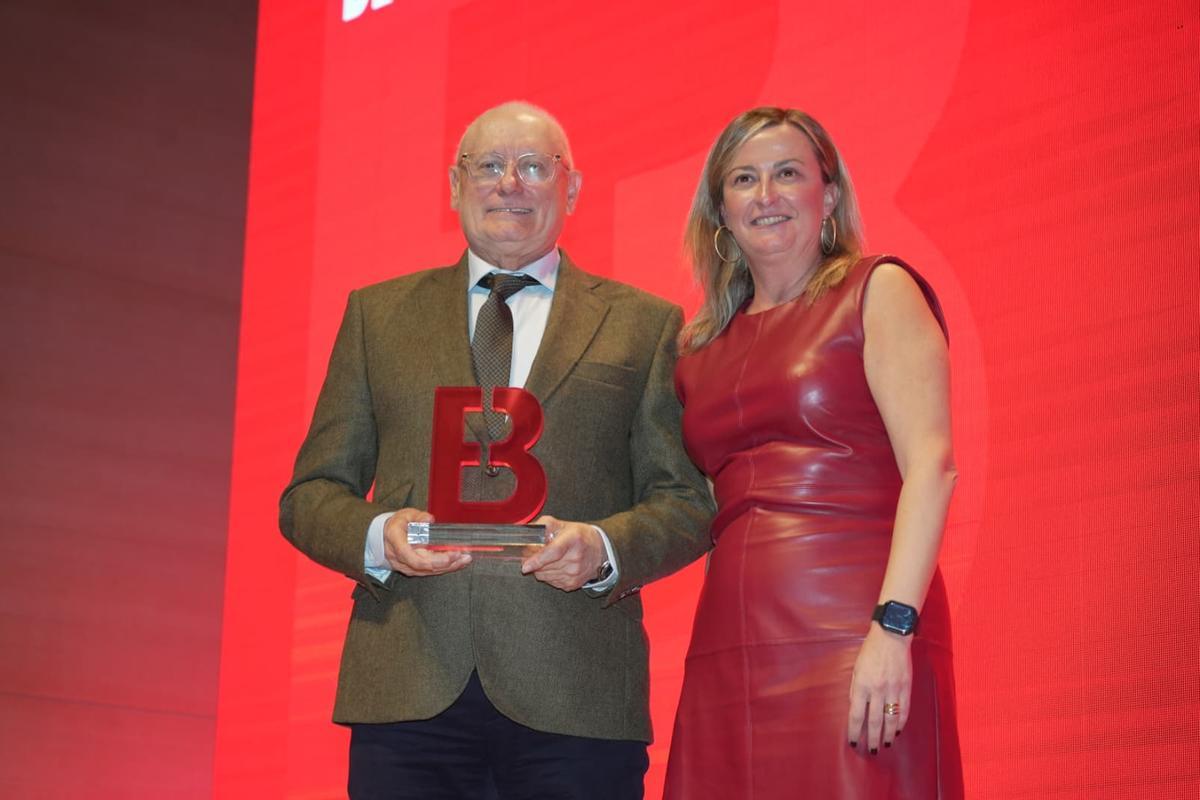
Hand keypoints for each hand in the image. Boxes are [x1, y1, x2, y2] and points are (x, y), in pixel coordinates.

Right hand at [382, 508, 471, 576]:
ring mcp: (404, 565)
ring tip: (464, 560)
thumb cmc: (397, 524)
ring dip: (448, 567)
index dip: (432, 559)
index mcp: (395, 540)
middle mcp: (398, 556)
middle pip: (423, 565)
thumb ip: (418, 517)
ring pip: (427, 571)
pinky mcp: (412, 569)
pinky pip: (429, 572)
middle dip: (446, 563)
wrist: (385, 536)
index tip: (450, 554)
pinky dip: (444, 568)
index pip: (410, 555)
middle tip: (463, 556)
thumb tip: (429, 519)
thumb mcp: (406, 515)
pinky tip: (457, 564)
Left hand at [520, 515, 604, 591]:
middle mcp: (575, 558)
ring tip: (548, 559)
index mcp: (573, 539)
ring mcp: (575, 573)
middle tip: (535, 553)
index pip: (553, 552)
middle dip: (534, 561)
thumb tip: (527, 533)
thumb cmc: (580, 537)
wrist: (600, 552)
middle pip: (545, 566)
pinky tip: (556, 566)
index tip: (526, 565)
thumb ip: (543, 526)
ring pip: (544, 576)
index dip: (538, 560)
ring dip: (540, 569)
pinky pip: (550, 582)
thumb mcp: (563, 525)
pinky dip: (548, 575)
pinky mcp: (572, 584)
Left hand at [846, 623, 912, 752]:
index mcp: (862, 685)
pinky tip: (897, 731)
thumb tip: (857, 709)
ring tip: (885, 745)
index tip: (853, 742)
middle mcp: (878, 690)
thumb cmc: (870, 651)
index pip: (856, 714)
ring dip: (887, 734)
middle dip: (871, 738)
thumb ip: (856, 690)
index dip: (854, 730)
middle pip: (874, 721)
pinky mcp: (906, 687)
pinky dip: (900, 723)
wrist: (891, 636)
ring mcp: (894, 689)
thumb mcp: (856, 668)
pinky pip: (904, 710)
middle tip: (871, 751)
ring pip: (890, 719)